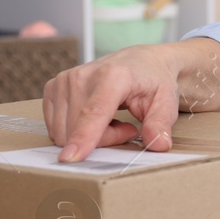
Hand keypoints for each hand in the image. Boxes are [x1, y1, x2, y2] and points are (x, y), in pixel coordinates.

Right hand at [43, 38, 219, 161]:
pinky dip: (76, 129)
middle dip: (104, 139)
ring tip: (112, 120)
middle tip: (127, 128)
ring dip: (90, 135)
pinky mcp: (53, 88)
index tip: (71, 158)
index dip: (83, 137)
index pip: (93, 113)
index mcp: (113, 76)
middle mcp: (83, 75)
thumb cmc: (153, 81)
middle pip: (79, 129)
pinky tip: (95, 117)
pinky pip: (56, 127)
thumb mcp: (166, 102)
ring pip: (65, 132)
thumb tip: (159, 145)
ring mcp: (64, 81)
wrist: (141, 61)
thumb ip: (160, 124)